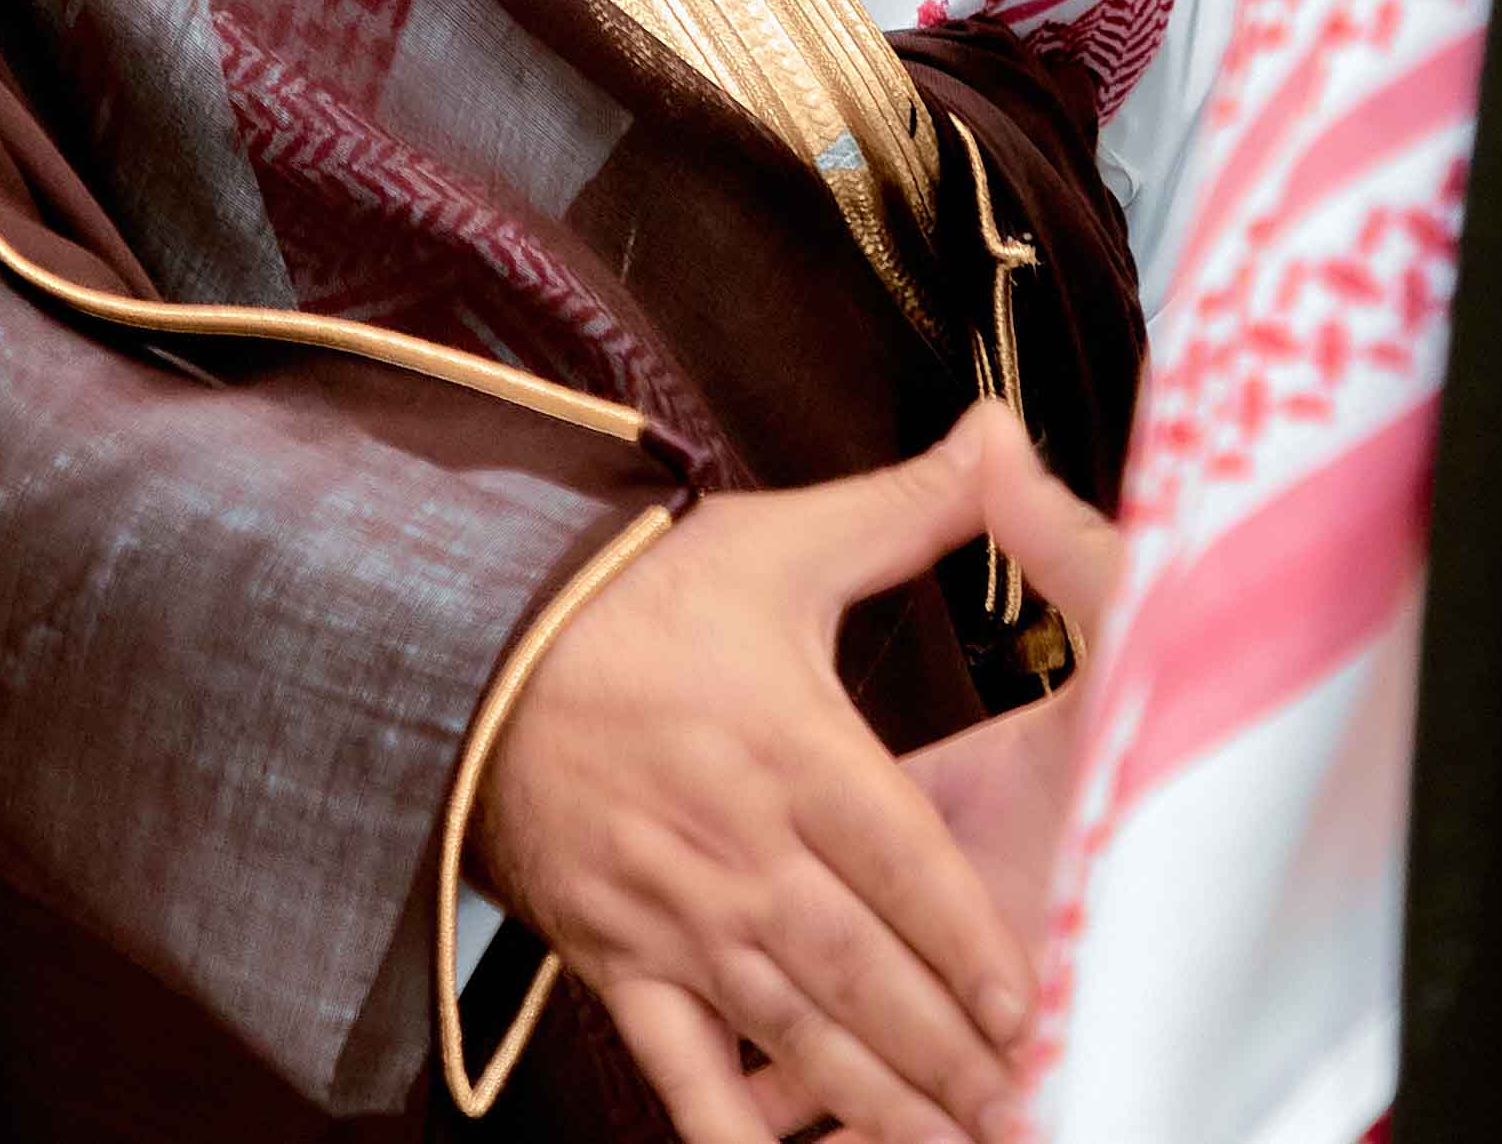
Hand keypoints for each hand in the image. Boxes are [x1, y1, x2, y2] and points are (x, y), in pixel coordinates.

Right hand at [472, 402, 1102, 1143]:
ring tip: (951, 1140)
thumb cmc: (636, 594)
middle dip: (945, 1047)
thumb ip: (910, 507)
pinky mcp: (614, 956)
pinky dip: (724, 1126)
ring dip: (874, 1095)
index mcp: (789, 745)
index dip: (970, 940)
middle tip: (1020, 1097)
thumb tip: (1005, 429)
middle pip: (862, 966)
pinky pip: (676, 1062)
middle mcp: (736, 842)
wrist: (468, 642)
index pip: (902, 863)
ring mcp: (672, 911)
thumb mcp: (778, 539)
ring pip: (790, 1026)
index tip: (1033, 1002)